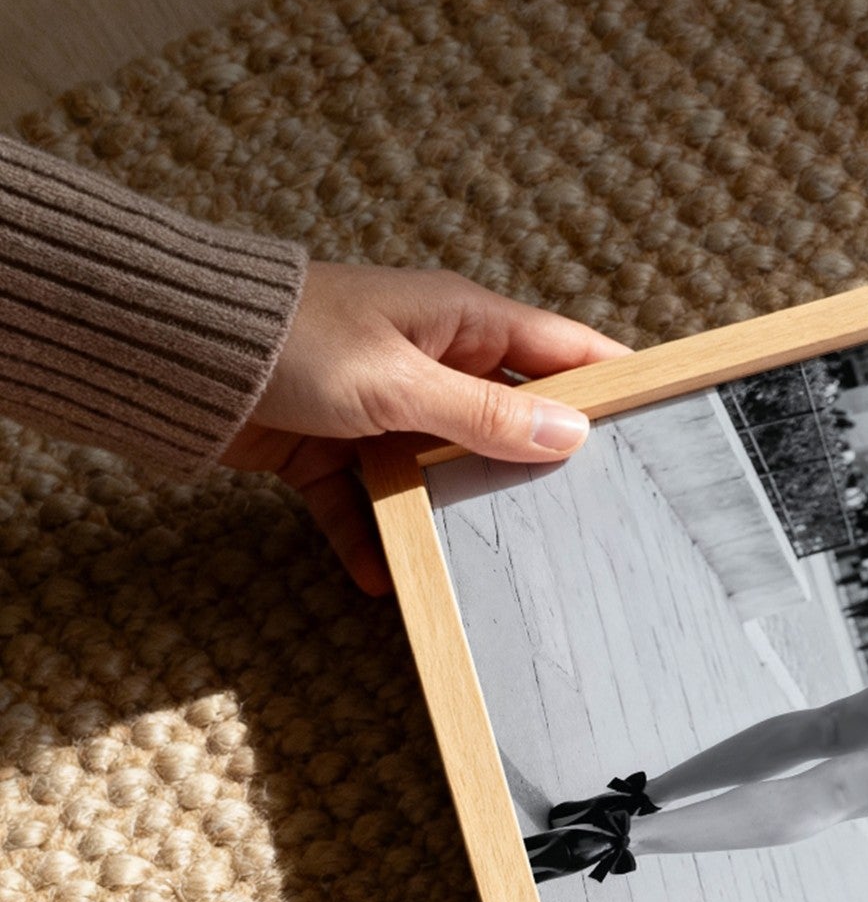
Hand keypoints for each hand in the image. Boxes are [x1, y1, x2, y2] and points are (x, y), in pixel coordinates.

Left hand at [226, 262, 628, 594]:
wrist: (169, 355)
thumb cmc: (289, 344)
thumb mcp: (398, 382)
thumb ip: (484, 414)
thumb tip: (571, 434)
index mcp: (458, 322)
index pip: (561, 349)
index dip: (612, 381)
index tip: (663, 418)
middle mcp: (428, 360)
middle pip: (506, 417)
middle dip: (537, 464)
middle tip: (591, 513)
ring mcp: (380, 407)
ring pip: (440, 468)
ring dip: (452, 512)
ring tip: (492, 560)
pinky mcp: (330, 448)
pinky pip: (367, 501)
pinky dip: (373, 537)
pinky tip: (383, 580)